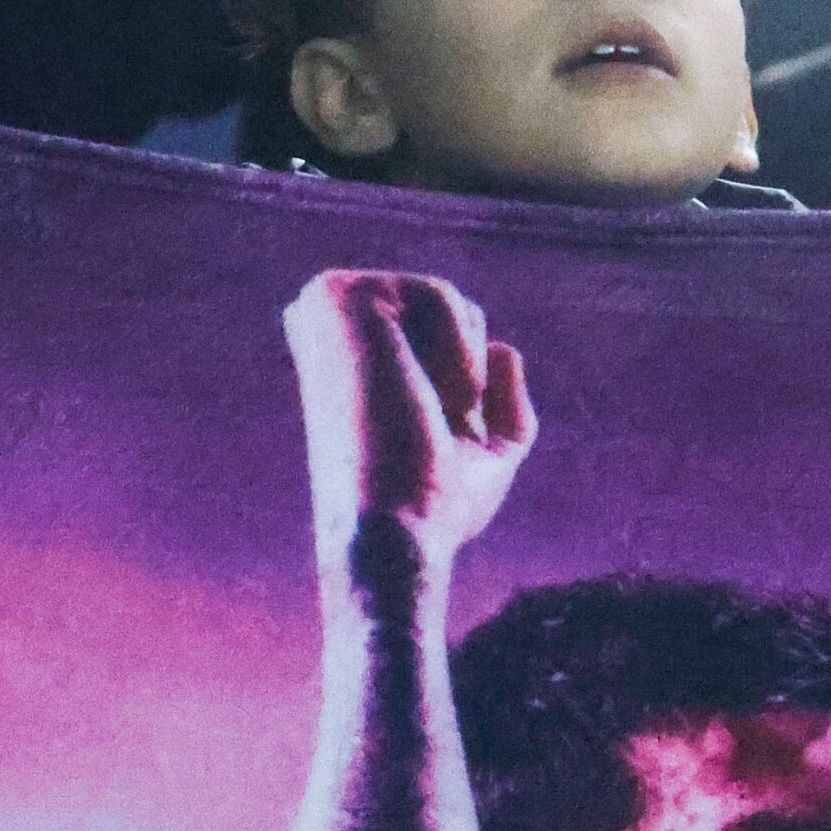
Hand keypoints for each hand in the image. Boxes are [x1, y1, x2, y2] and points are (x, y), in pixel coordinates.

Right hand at [285, 272, 535, 578]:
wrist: (395, 533)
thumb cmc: (435, 507)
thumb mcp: (490, 454)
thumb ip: (505, 403)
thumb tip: (503, 349)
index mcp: (346, 360)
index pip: (439, 335)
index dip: (462, 388)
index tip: (429, 443)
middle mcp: (327, 330)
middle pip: (449, 316)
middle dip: (464, 374)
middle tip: (425, 429)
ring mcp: (326, 309)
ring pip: (448, 304)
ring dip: (462, 369)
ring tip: (421, 413)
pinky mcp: (336, 296)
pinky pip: (442, 296)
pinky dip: (460, 354)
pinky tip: (427, 397)